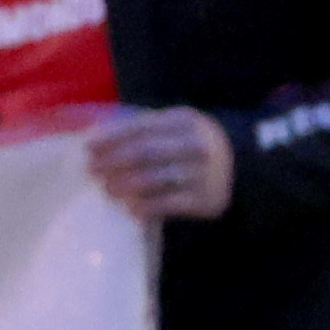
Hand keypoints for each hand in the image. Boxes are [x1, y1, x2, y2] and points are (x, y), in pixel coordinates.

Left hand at [77, 106, 236, 222]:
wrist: (240, 166)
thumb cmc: (194, 144)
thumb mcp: (177, 126)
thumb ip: (145, 129)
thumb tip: (97, 135)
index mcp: (183, 120)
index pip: (141, 128)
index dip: (112, 138)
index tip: (89, 148)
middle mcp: (193, 145)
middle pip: (145, 152)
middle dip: (113, 162)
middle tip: (93, 171)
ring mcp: (200, 173)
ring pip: (154, 179)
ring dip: (125, 185)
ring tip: (108, 190)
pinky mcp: (203, 200)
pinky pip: (169, 204)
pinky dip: (147, 206)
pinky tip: (132, 209)